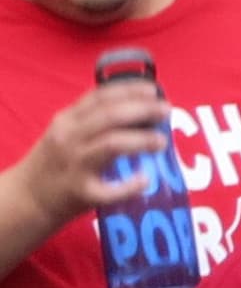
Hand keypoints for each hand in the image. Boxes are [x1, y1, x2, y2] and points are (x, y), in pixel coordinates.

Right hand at [9, 78, 165, 225]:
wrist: (28, 198)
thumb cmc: (56, 162)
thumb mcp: (66, 132)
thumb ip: (94, 120)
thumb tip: (142, 108)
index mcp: (67, 120)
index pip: (100, 97)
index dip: (129, 90)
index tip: (153, 89)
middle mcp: (69, 138)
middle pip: (110, 116)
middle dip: (142, 110)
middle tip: (166, 111)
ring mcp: (74, 164)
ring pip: (111, 144)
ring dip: (141, 140)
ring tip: (161, 142)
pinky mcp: (81, 192)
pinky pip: (110, 189)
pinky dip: (131, 185)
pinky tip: (145, 180)